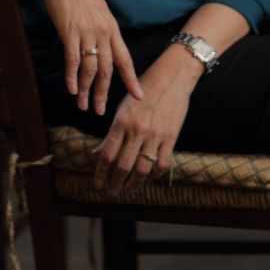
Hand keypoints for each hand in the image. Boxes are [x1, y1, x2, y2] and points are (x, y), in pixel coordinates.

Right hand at [42, 0, 142, 114]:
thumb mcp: (99, 11)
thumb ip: (103, 30)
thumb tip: (104, 48)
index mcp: (112, 28)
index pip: (125, 59)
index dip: (131, 79)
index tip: (139, 96)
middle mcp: (103, 33)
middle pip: (107, 70)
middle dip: (104, 93)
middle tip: (101, 111)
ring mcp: (86, 33)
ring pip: (90, 69)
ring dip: (86, 90)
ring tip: (83, 105)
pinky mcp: (69, 32)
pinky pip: (73, 60)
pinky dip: (72, 77)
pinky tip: (70, 89)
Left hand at [92, 50, 201, 195]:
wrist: (172, 77)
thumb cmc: (144, 90)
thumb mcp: (123, 107)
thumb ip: (112, 132)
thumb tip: (98, 153)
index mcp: (121, 120)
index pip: (107, 154)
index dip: (101, 173)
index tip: (97, 185)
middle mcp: (137, 130)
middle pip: (123, 166)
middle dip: (114, 183)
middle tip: (111, 192)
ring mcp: (155, 135)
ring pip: (142, 170)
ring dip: (133, 184)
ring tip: (127, 189)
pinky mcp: (171, 137)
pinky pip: (161, 165)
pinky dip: (153, 176)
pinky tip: (147, 179)